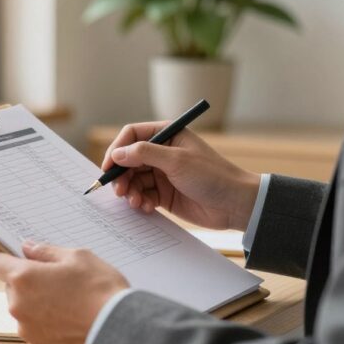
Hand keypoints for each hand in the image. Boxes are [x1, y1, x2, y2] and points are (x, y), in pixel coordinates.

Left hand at [0, 242, 128, 343]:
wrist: (119, 331)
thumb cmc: (100, 291)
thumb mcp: (78, 257)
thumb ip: (46, 251)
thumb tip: (29, 248)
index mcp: (23, 278)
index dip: (2, 256)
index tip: (11, 255)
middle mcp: (18, 306)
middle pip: (12, 287)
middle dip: (28, 282)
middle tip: (57, 280)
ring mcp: (27, 329)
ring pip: (24, 309)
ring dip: (37, 304)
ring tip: (69, 302)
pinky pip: (36, 329)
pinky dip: (48, 324)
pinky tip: (70, 320)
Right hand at [102, 122, 260, 230]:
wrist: (236, 204)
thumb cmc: (212, 176)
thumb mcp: (177, 160)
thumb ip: (144, 154)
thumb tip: (117, 153)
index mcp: (167, 135)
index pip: (132, 135)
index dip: (116, 149)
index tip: (108, 167)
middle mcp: (162, 152)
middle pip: (128, 160)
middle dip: (122, 176)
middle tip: (120, 191)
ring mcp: (163, 174)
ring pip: (133, 180)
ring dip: (130, 192)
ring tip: (136, 202)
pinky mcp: (164, 194)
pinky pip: (143, 195)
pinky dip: (140, 202)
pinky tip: (146, 207)